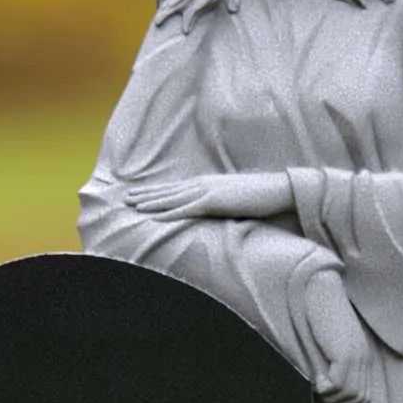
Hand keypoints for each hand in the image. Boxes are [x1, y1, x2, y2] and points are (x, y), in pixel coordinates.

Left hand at [127, 172, 291, 219]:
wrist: (277, 190)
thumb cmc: (259, 196)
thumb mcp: (234, 198)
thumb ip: (220, 202)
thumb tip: (213, 209)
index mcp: (207, 184)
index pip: (175, 188)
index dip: (156, 191)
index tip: (139, 194)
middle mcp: (203, 185)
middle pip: (168, 191)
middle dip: (146, 195)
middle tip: (126, 198)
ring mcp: (208, 192)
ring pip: (172, 198)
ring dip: (151, 202)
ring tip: (133, 205)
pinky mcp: (215, 202)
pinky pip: (187, 209)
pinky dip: (170, 213)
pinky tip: (155, 218)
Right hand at [304, 277, 376, 402]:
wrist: (323, 293)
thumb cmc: (322, 316)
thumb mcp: (334, 341)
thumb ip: (335, 361)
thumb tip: (325, 383)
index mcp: (364, 358)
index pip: (364, 396)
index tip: (328, 399)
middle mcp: (364, 359)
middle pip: (359, 399)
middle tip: (321, 396)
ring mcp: (356, 357)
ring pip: (349, 394)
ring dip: (330, 397)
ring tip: (317, 387)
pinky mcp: (345, 353)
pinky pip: (339, 383)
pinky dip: (326, 388)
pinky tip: (316, 380)